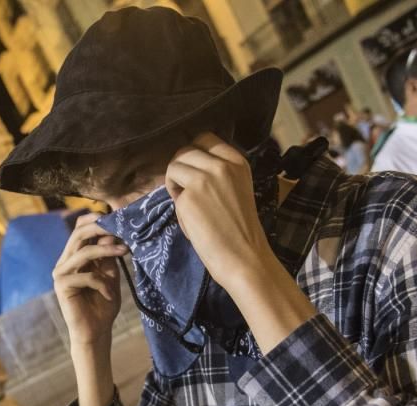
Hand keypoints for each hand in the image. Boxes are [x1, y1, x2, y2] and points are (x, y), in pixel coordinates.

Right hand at [52, 214, 128, 347]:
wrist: (96, 332)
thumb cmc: (103, 304)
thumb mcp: (110, 275)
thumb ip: (108, 256)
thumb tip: (112, 232)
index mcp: (74, 257)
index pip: (79, 229)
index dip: (94, 219)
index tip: (116, 217)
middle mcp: (64, 262)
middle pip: (78, 234)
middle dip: (100, 228)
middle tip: (119, 227)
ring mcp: (61, 274)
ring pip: (84, 252)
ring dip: (107, 250)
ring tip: (124, 251)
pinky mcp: (62, 286)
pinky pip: (87, 276)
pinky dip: (102, 283)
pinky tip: (109, 294)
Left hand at [165, 133, 276, 292]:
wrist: (244, 257)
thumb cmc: (239, 229)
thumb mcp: (234, 189)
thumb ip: (214, 174)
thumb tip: (186, 167)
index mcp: (237, 162)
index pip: (205, 138)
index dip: (194, 153)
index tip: (193, 169)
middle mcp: (221, 165)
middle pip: (185, 150)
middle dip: (180, 167)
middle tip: (184, 189)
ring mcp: (203, 179)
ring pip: (174, 165)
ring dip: (173, 181)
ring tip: (185, 202)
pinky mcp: (188, 197)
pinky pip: (172, 191)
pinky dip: (176, 203)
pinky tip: (189, 219)